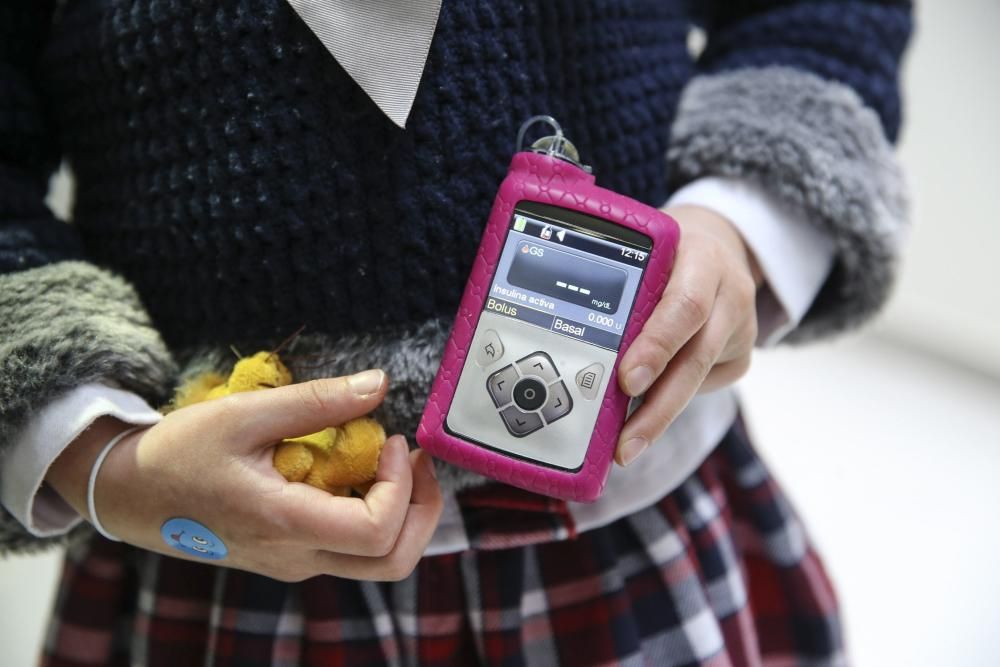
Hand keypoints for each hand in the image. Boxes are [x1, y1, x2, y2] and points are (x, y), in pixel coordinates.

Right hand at [46, 370, 443, 581]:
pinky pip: (351, 549)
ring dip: (404, 514)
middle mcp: (297, 556)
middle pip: (392, 561)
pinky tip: (362, 473)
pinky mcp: (291, 556)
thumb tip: (379, 383)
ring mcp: (295, 562)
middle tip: (418, 459)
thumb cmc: (178, 453)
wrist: (129, 497)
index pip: (377, 531)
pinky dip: (376, 515)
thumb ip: (317, 401)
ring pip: (377, 562)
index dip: (401, 485)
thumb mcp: (244, 415)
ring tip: (397, 463)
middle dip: (423, 510)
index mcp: (285, 523)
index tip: (390, 438)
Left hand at [615, 205, 763, 465]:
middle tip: (624, 442)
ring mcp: (740, 329)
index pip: (684, 305)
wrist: (720, 248)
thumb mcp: (647, 251)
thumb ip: (625, 283)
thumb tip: (578, 339)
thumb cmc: (668, 254)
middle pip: (695, 357)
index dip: (657, 346)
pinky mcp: (740, 358)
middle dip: (657, 406)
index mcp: (702, 259)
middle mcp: (729, 295)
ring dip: (657, 417)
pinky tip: (641, 419)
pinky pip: (700, 387)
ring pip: (697, 380)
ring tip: (625, 446)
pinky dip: (667, 403)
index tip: (628, 381)